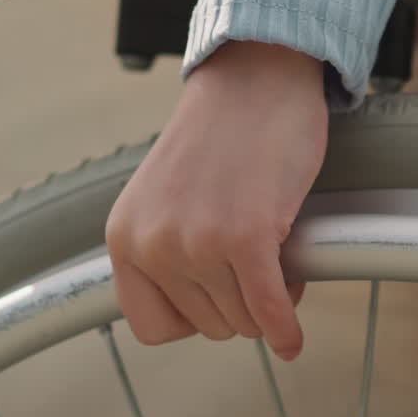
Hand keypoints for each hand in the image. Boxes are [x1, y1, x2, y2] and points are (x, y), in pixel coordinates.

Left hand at [105, 41, 327, 359]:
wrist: (254, 79)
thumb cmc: (220, 137)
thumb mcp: (164, 198)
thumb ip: (163, 251)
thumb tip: (200, 316)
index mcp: (124, 236)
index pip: (152, 326)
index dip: (193, 318)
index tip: (217, 295)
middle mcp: (152, 243)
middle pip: (208, 326)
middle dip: (241, 301)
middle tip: (257, 258)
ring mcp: (196, 241)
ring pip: (244, 322)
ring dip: (271, 301)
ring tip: (275, 253)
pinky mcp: (245, 235)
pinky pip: (269, 310)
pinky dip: (286, 328)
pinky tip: (293, 337)